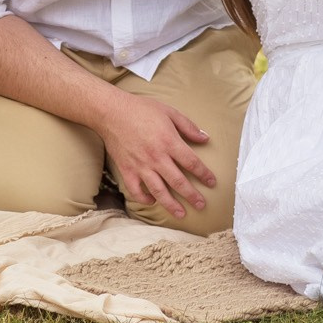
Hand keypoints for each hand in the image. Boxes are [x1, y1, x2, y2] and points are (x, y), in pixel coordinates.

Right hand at [92, 90, 214, 218]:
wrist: (111, 111)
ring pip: (159, 191)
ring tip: (181, 214)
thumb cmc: (140, 108)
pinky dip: (144, 199)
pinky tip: (152, 201)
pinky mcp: (127, 170)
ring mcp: (141, 166)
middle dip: (192, 196)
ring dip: (171, 205)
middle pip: (178, 182)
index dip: (204, 174)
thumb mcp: (169, 111)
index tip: (212, 182)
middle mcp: (156, 157)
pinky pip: (136, 191)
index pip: (192, 163)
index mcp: (169, 142)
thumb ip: (188, 126)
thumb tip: (205, 138)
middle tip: (201, 205)